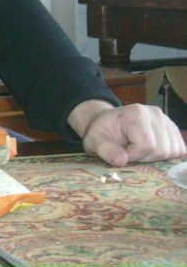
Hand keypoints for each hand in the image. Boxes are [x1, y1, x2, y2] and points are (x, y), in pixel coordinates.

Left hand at [67, 100, 186, 166]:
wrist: (107, 124)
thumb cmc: (102, 133)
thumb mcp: (95, 141)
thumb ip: (106, 150)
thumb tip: (121, 161)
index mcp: (136, 113)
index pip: (147, 145)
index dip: (134, 156)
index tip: (121, 153)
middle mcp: (155, 114)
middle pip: (163, 150)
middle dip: (144, 158)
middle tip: (129, 152)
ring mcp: (167, 121)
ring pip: (173, 153)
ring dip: (155, 159)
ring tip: (138, 150)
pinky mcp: (173, 130)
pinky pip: (179, 151)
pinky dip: (166, 157)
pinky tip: (150, 152)